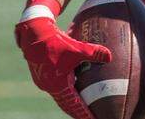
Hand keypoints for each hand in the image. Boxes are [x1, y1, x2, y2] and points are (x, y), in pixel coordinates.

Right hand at [15, 0, 111, 118]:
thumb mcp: (77, 48)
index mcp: (57, 84)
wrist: (34, 34)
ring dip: (70, 103)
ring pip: (60, 96)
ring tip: (82, 108)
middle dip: (77, 112)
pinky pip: (57, 88)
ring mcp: (44, 81)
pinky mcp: (42, 74)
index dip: (83, 112)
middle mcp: (49, 86)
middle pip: (65, 104)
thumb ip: (94, 53)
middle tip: (89, 117)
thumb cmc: (55, 43)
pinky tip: (73, 89)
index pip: (73, 104)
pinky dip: (65, 92)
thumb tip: (110, 57)